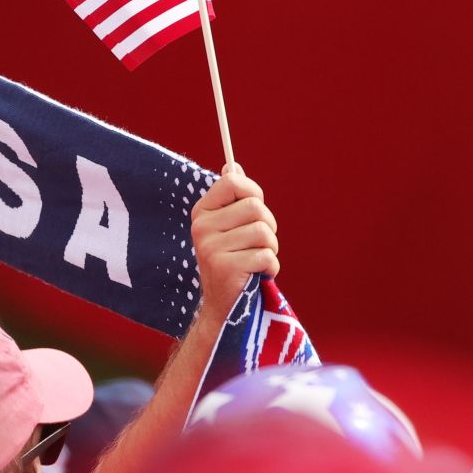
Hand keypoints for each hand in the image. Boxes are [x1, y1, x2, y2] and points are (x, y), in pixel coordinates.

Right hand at [190, 163, 278, 315]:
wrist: (223, 307)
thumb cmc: (232, 261)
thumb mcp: (228, 227)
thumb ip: (231, 198)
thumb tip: (232, 165)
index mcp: (202, 212)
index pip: (233, 182)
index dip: (253, 193)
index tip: (254, 212)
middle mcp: (201, 227)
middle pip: (255, 207)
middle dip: (268, 227)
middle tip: (258, 244)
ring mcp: (210, 247)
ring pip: (263, 232)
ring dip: (271, 249)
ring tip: (257, 261)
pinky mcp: (225, 267)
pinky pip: (266, 255)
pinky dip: (270, 267)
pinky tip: (257, 275)